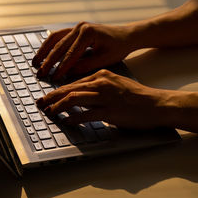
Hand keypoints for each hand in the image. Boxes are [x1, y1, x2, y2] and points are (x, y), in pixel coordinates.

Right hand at [32, 21, 135, 80]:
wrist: (126, 35)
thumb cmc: (118, 47)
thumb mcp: (103, 60)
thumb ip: (85, 66)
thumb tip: (68, 73)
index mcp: (88, 33)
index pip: (71, 54)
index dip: (61, 68)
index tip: (54, 79)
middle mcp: (80, 27)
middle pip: (60, 46)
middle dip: (49, 61)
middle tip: (41, 73)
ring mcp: (77, 26)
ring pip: (55, 38)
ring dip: (44, 51)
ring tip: (35, 63)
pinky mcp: (75, 29)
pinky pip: (58, 36)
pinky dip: (50, 45)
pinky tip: (43, 54)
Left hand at [36, 69, 171, 129]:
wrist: (157, 104)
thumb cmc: (138, 98)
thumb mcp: (116, 86)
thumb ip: (99, 89)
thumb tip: (81, 99)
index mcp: (102, 75)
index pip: (74, 82)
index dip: (57, 90)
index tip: (47, 96)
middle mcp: (102, 83)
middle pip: (69, 88)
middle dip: (51, 97)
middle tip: (40, 103)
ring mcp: (105, 97)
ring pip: (74, 99)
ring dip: (58, 106)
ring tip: (49, 112)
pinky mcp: (110, 111)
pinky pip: (86, 114)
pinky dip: (74, 118)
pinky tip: (67, 122)